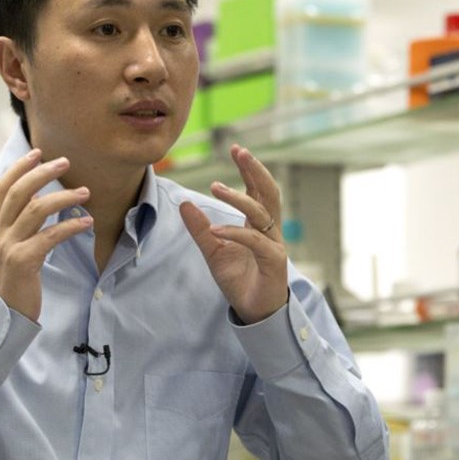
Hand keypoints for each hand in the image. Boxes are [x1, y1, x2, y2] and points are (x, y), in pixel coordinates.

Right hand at [0, 149, 92, 320]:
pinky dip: (70, 226)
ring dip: (63, 197)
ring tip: (85, 192)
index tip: (38, 153)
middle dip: (42, 173)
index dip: (19, 168)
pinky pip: (50, 236)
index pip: (2, 188)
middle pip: (19, 192)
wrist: (3, 314)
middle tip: (65, 162)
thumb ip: (18, 221)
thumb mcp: (8, 246)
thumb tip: (36, 195)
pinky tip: (86, 223)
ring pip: (36, 210)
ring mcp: (9, 246)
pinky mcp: (24, 261)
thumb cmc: (12, 278)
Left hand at [179, 145, 287, 323]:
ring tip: (215, 186)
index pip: (258, 189)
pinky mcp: (274, 261)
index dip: (249, 169)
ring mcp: (274, 244)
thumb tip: (184, 204)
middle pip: (268, 192)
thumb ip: (200, 229)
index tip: (236, 149)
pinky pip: (255, 241)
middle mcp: (270, 230)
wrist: (254, 310)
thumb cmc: (239, 279)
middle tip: (240, 151)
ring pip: (261, 212)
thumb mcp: (213, 250)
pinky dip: (235, 232)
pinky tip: (216, 229)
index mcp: (259, 224)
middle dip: (255, 169)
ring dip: (239, 197)